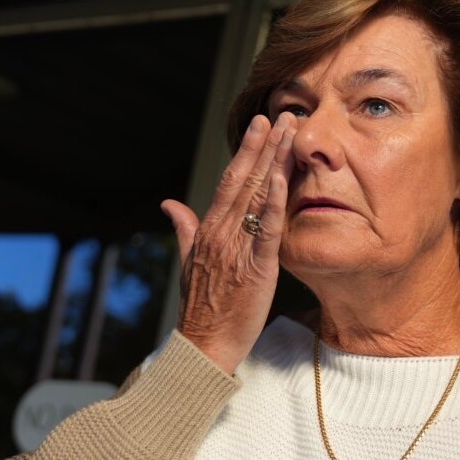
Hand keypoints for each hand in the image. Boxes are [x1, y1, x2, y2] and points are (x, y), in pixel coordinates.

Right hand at [161, 113, 295, 374]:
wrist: (204, 344)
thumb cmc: (201, 306)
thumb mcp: (188, 262)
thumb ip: (183, 229)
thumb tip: (168, 204)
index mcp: (208, 229)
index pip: (230, 181)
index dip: (247, 151)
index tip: (262, 125)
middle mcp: (221, 232)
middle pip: (245, 179)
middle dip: (265, 145)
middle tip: (283, 114)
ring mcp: (237, 248)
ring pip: (257, 196)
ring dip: (274, 162)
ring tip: (290, 133)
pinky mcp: (256, 267)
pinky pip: (266, 230)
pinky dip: (274, 204)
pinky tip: (284, 180)